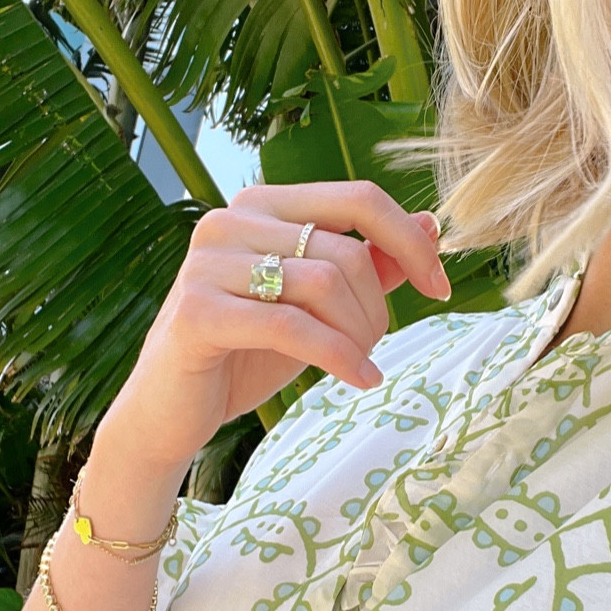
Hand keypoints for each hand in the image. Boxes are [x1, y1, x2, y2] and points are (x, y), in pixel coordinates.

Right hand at [94, 181, 449, 483]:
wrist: (171, 412)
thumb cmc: (246, 353)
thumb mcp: (318, 306)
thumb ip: (368, 264)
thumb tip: (430, 224)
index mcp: (262, 205)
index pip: (358, 198)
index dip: (409, 241)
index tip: (438, 287)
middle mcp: (230, 220)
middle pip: (348, 250)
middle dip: (378, 307)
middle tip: (373, 348)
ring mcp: (208, 262)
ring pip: (326, 283)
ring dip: (360, 335)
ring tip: (358, 364)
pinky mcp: (199, 312)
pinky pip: (294, 326)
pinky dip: (340, 356)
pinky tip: (361, 380)